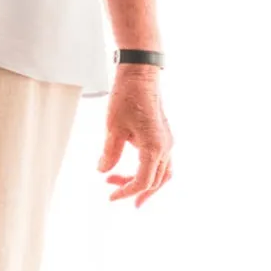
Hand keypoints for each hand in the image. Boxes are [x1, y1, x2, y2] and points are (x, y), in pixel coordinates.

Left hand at [98, 66, 172, 206]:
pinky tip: (132, 169)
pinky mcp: (164, 136)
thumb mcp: (113, 128)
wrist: (141, 74)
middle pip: (155, 181)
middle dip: (134, 189)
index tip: (110, 196)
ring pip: (162, 173)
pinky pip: (161, 162)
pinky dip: (149, 171)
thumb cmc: (128, 96)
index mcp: (154, 147)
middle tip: (114, 194)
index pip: (143, 181)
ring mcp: (167, 141)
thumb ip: (110, 153)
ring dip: (145, 183)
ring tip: (124, 186)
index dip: (126, 192)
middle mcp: (165, 147)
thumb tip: (103, 171)